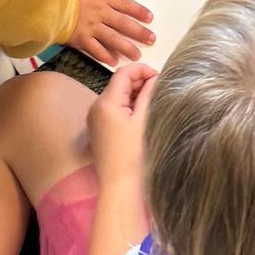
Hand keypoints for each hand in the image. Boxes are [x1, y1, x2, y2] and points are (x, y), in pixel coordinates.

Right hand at [65, 0, 155, 66]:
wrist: (45, 0)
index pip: (125, 4)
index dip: (138, 11)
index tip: (149, 18)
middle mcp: (100, 13)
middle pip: (124, 24)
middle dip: (139, 32)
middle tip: (151, 39)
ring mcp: (91, 27)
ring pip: (114, 39)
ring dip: (127, 47)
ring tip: (137, 55)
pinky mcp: (80, 39)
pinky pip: (96, 50)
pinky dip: (105, 56)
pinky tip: (114, 62)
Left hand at [88, 60, 158, 178]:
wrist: (119, 184)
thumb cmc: (134, 152)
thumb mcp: (143, 120)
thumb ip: (148, 94)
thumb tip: (155, 77)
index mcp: (106, 102)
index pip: (123, 74)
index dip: (142, 70)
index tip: (160, 77)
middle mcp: (95, 107)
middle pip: (118, 84)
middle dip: (138, 82)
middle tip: (159, 88)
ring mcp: (94, 119)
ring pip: (115, 96)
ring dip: (133, 94)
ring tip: (153, 100)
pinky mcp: (97, 129)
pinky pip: (112, 109)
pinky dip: (126, 106)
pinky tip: (140, 114)